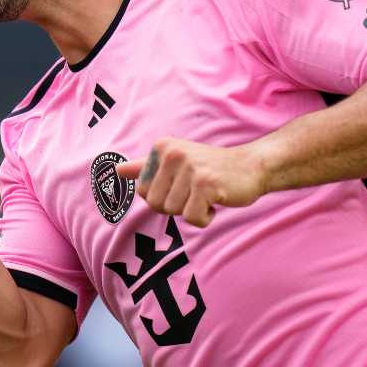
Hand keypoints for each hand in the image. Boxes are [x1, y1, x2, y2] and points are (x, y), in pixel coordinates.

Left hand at [116, 138, 266, 227]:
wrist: (251, 166)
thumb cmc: (211, 168)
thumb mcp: (176, 161)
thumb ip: (145, 166)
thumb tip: (115, 170)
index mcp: (161, 147)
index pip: (142, 190)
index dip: (162, 196)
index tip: (182, 184)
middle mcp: (172, 153)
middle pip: (154, 204)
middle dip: (176, 206)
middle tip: (196, 190)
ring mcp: (189, 167)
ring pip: (173, 211)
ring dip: (192, 210)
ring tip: (207, 193)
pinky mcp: (205, 184)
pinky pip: (192, 218)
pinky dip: (205, 217)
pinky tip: (216, 200)